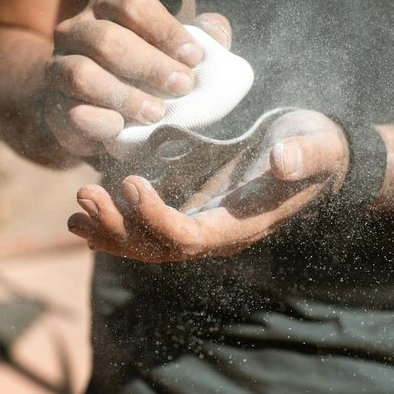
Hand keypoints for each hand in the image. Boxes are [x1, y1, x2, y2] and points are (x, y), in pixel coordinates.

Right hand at [42, 0, 231, 156]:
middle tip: (182, 86)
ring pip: (83, 74)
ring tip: (156, 113)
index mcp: (107, 7)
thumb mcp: (168, 51)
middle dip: (150, 64)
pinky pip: (71, 112)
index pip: (133, 5)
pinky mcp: (53, 107)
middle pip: (108, 40)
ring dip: (125, 95)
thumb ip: (197, 37)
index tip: (194, 56)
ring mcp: (58, 68)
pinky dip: (99, 120)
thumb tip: (217, 30)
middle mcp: (76, 31)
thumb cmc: (140, 73)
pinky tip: (121, 128)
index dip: (166, 30)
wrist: (90, 109)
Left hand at [67, 110, 349, 261]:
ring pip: (147, 242)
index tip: (131, 183)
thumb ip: (305, 155)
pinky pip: (149, 227)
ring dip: (110, 228)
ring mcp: (203, 221)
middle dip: (118, 227)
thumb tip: (283, 161)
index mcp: (242, 224)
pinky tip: (88, 219)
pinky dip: (118, 224)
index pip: (189, 237)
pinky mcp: (194, 206)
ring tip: (76, 210)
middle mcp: (218, 232)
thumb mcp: (317, 145)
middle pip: (158, 248)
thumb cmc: (316, 147)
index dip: (155, 217)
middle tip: (84, 195)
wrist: (315, 150)